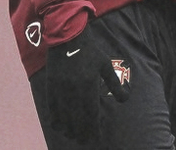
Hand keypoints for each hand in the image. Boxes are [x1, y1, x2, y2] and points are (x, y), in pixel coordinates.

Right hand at [46, 24, 128, 143]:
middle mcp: (74, 91)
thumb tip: (125, 100)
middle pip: (77, 121)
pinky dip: (56, 121)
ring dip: (69, 130)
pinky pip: (52, 110)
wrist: (68, 36)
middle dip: (82, 133)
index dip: (94, 129)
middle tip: (87, 139)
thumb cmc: (90, 51)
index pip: (91, 116)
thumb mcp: (105, 65)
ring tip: (75, 135)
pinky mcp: (50, 87)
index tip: (97, 136)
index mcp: (89, 86)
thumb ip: (115, 84)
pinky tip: (60, 126)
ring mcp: (60, 90)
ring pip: (64, 119)